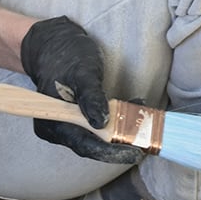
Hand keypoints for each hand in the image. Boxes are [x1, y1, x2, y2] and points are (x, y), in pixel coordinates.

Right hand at [19, 16, 143, 163]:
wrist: (54, 46)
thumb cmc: (67, 56)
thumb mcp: (83, 71)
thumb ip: (91, 96)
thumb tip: (100, 123)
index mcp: (53, 122)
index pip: (84, 145)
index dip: (111, 152)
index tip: (135, 153)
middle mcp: (58, 129)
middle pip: (91, 144)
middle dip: (119, 145)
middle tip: (147, 144)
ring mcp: (67, 125)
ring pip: (96, 137)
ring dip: (120, 133)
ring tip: (145, 128)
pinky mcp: (76, 119)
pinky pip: (97, 127)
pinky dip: (115, 123)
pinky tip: (133, 112)